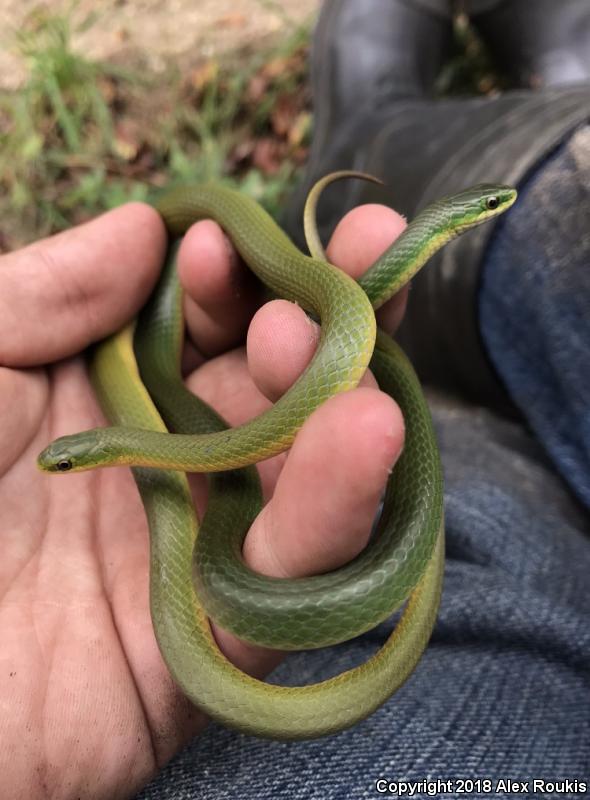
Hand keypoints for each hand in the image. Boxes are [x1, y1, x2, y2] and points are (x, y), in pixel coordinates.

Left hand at [0, 199, 407, 798]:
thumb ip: (43, 291)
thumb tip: (146, 226)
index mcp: (114, 395)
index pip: (205, 320)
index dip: (229, 275)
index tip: (222, 245)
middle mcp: (173, 458)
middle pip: (276, 384)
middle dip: (322, 324)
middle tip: (350, 279)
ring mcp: (203, 542)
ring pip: (304, 472)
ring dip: (343, 411)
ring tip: (360, 371)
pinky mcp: (219, 632)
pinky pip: (295, 573)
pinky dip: (338, 508)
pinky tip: (371, 435)